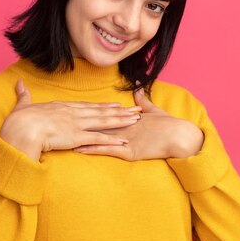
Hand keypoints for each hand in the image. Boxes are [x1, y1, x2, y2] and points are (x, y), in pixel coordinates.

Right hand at [0, 79, 141, 160]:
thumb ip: (24, 95)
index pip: (86, 106)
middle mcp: (72, 113)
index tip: (114, 105)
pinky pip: (98, 139)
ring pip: (103, 122)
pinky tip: (124, 139)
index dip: (102, 106)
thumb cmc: (19, 120)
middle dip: (119, 111)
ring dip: (120, 121)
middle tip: (134, 110)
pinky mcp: (76, 137)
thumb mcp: (23, 105)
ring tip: (135, 120)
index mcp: (61, 107)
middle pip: (100, 112)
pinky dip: (112, 139)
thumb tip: (19, 84)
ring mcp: (76, 125)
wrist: (21, 129)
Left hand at [72, 86, 203, 160]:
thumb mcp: (153, 112)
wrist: (181, 136)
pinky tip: (79, 149)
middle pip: (95, 124)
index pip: (102, 114)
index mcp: (126, 119)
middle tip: (58, 121)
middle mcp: (122, 127)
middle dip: (77, 124)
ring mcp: (124, 138)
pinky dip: (92, 149)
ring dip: (79, 137)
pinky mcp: (128, 151)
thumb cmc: (169, 126)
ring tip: (62, 136)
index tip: (70, 109)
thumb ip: (144, 101)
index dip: (85, 112)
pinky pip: (106, 150)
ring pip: (96, 137)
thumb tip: (138, 89)